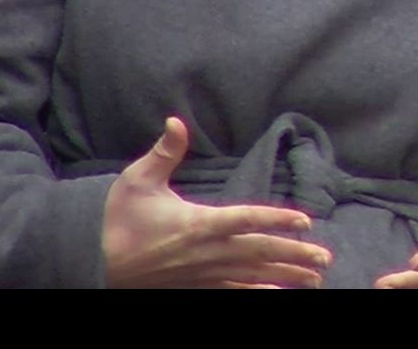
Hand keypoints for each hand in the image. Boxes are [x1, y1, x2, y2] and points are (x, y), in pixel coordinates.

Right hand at [102, 117, 331, 288]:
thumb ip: (164, 152)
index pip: (246, 220)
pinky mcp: (195, 287)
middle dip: (294, 255)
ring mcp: (202, 274)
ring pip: (251, 276)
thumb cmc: (117, 218)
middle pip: (258, 253)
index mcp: (197, 223)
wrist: (92, 260)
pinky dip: (256, 294)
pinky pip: (233, 293)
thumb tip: (176, 121)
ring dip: (284, 276)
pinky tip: (277, 295)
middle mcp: (206, 252)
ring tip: (314, 279)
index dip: (277, 219)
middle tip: (324, 259)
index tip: (305, 221)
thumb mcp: (138, 179)